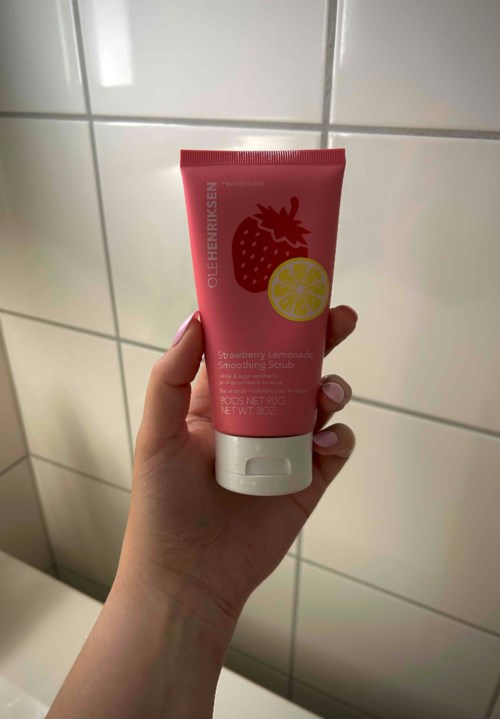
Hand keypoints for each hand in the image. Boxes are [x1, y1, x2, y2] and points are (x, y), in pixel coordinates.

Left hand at [116, 305, 356, 655]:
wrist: (190, 576)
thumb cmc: (163, 505)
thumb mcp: (157, 435)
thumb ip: (171, 377)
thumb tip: (196, 319)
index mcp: (220, 401)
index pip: (250, 350)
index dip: (270, 321)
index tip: (290, 292)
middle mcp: (257, 418)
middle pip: (295, 369)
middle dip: (319, 341)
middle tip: (340, 319)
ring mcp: (285, 448)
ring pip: (320, 404)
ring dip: (332, 388)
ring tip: (328, 393)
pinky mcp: (308, 480)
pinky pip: (335, 449)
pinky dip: (339, 438)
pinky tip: (326, 441)